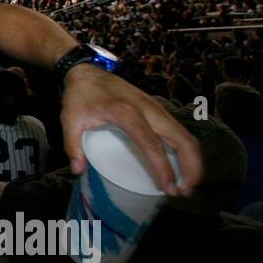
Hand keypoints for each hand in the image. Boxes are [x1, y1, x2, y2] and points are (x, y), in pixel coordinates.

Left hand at [60, 64, 201, 194]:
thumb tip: (79, 172)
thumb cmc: (80, 95)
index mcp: (127, 112)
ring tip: (187, 185)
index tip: (169, 188)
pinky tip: (182, 168)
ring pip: (185, 135)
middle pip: (182, 139)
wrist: (88, 71)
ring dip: (192, 161)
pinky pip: (179, 132)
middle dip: (191, 167)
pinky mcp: (158, 110)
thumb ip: (72, 146)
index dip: (163, 168)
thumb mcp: (70, 119)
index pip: (152, 143)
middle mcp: (149, 109)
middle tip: (185, 192)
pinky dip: (186, 151)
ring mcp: (157, 108)